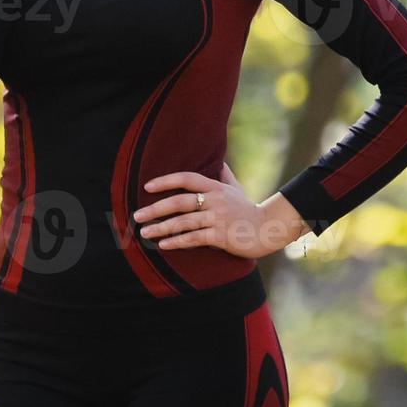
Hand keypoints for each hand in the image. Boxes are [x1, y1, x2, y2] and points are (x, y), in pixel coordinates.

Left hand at [135, 162, 287, 258]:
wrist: (268, 229)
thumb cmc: (248, 209)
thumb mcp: (236, 189)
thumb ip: (225, 175)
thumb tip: (219, 161)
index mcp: (216, 187)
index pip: (187, 178)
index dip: (166, 181)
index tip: (147, 186)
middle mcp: (216, 200)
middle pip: (180, 201)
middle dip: (156, 209)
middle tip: (137, 216)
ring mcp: (218, 218)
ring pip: (184, 222)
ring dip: (161, 228)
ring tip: (145, 233)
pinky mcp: (221, 236)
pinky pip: (194, 238)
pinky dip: (177, 242)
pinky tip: (163, 245)